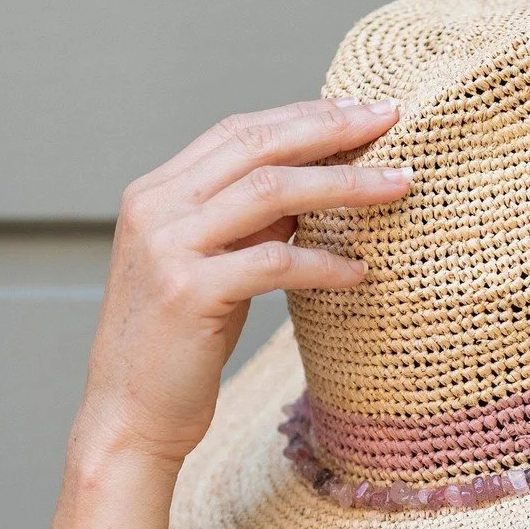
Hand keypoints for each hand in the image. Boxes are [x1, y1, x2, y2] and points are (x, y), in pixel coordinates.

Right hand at [75, 98, 409, 469]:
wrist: (129, 419)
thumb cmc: (179, 350)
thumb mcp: (212, 271)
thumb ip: (247, 227)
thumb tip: (314, 191)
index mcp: (156, 193)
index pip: (239, 131)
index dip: (303, 115)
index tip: (362, 109)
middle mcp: (156, 207)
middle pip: (258, 145)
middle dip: (331, 128)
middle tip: (392, 120)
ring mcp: (168, 247)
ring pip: (271, 192)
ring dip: (344, 185)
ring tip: (399, 183)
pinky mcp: (189, 292)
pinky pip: (274, 263)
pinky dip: (324, 263)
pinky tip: (361, 271)